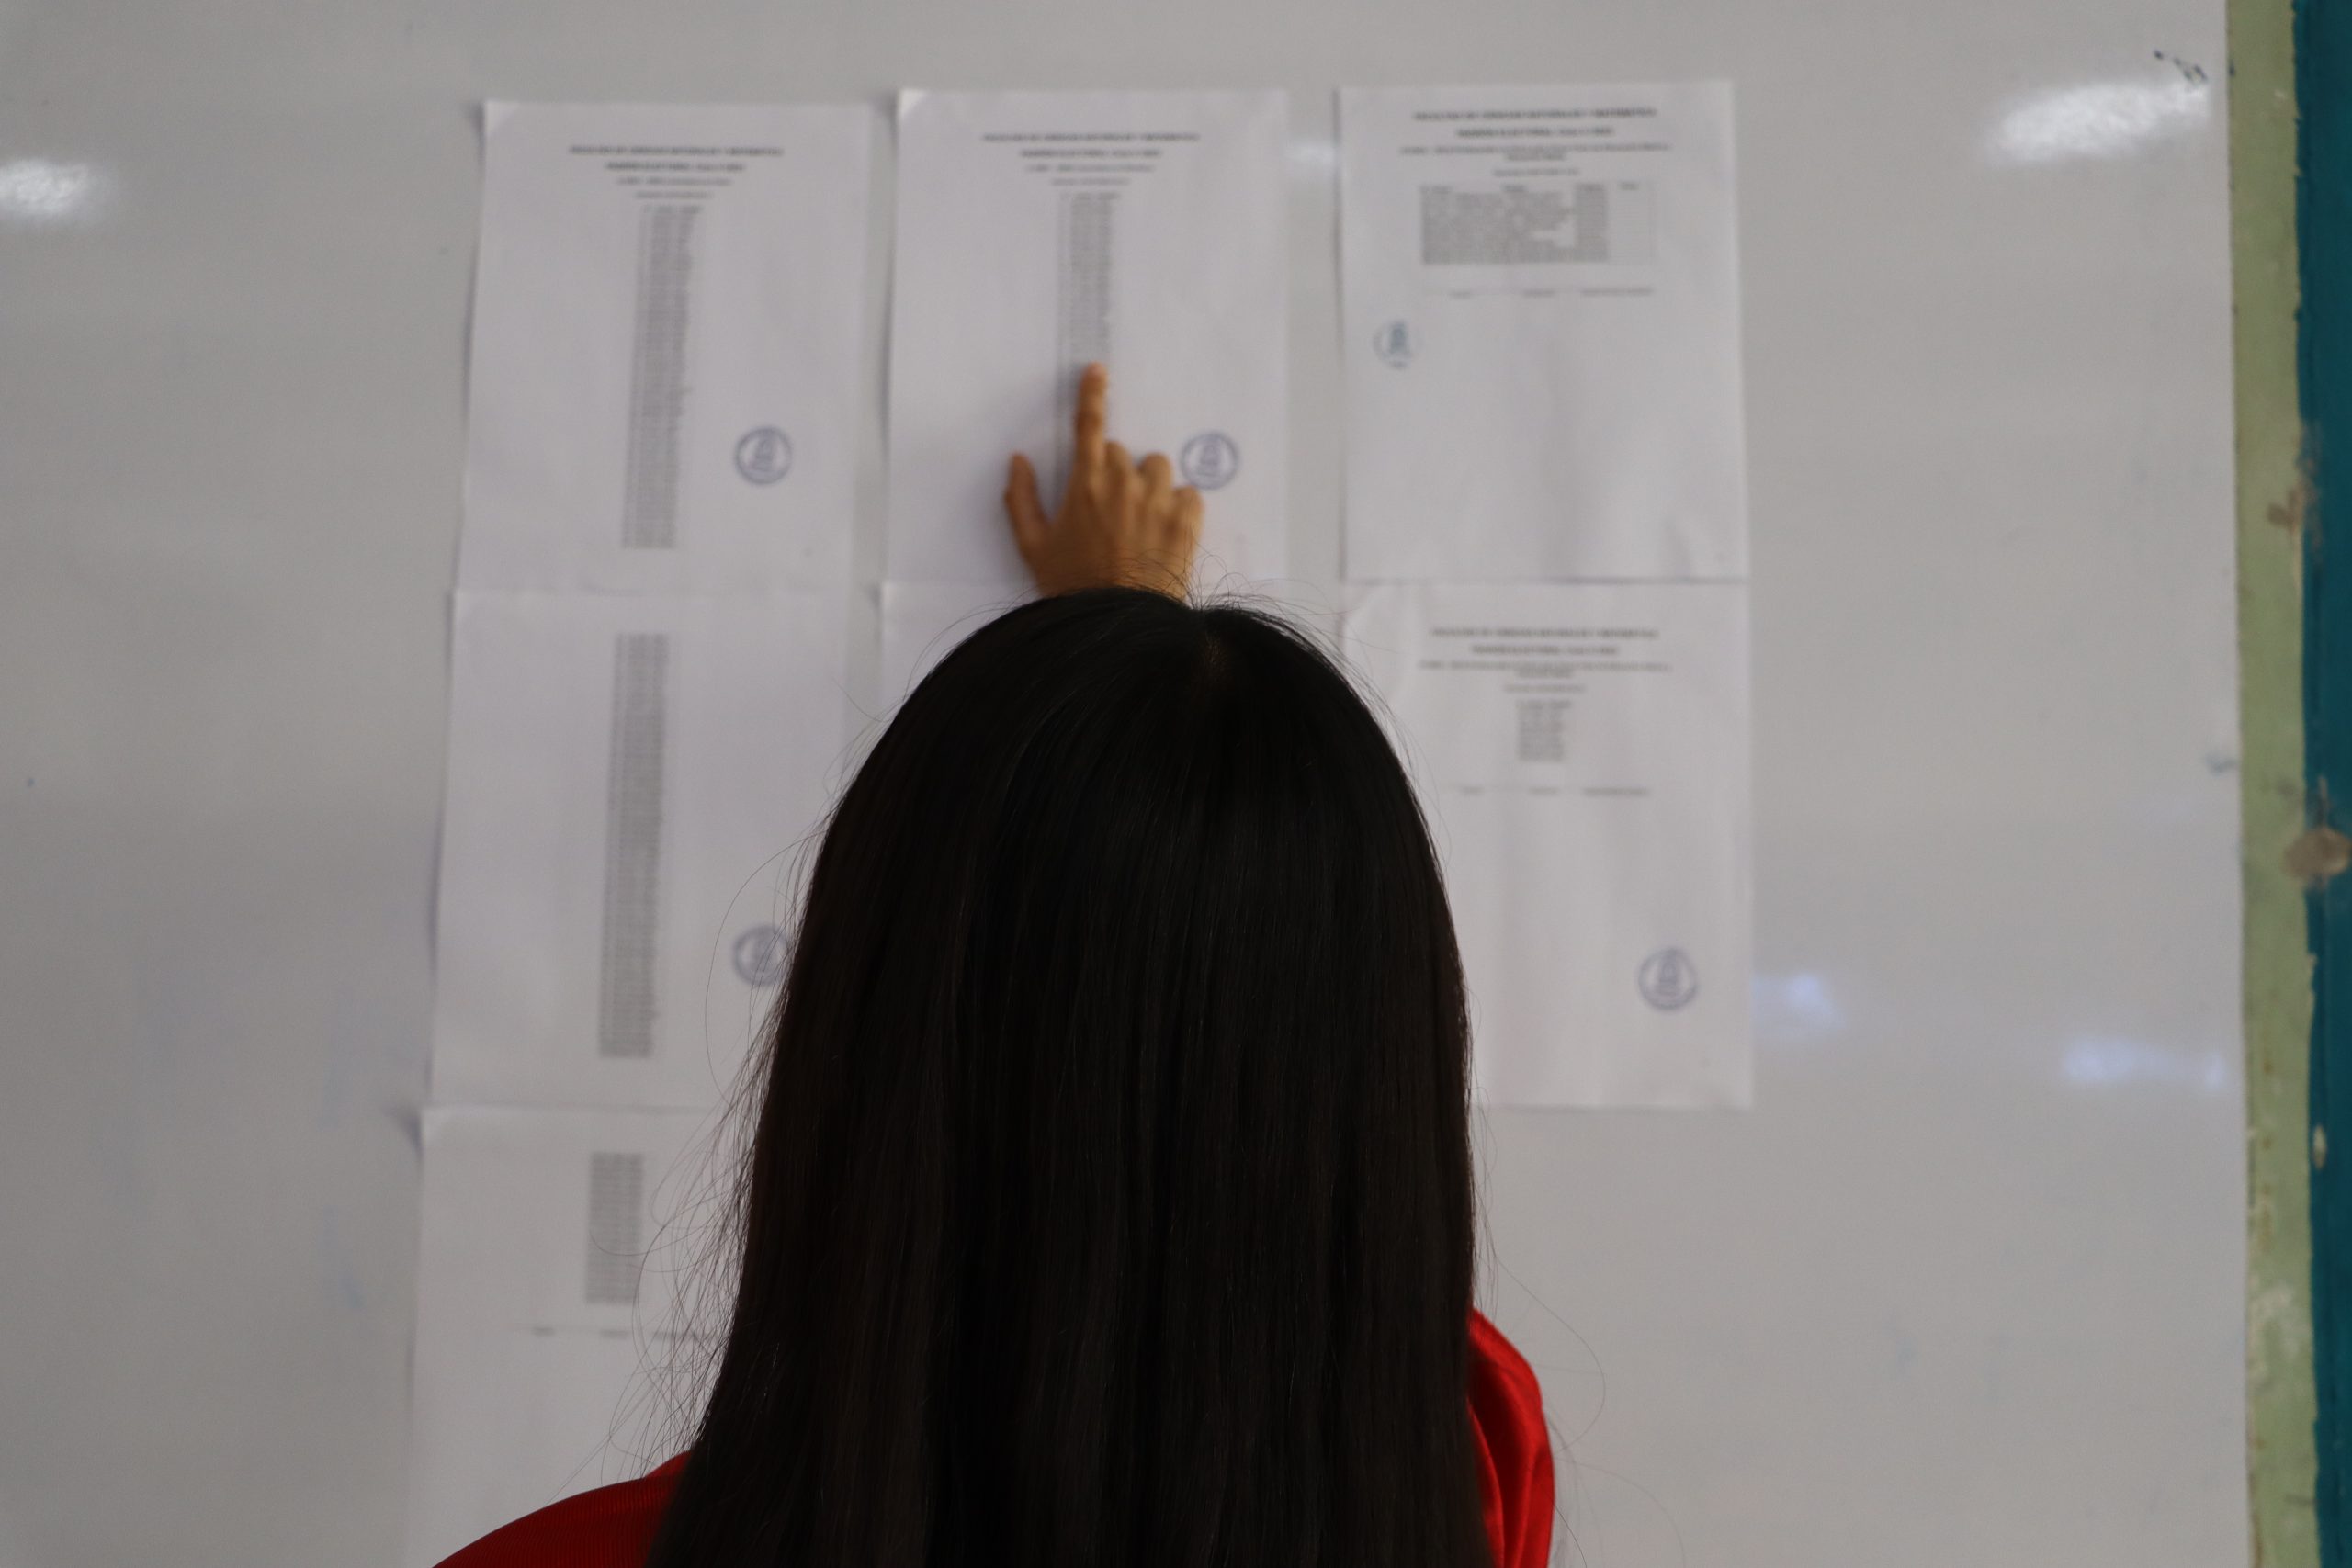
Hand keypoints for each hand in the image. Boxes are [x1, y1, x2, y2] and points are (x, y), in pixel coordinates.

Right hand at [1004, 363, 1203, 596]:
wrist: (1119, 621)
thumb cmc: (1071, 586)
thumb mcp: (1032, 547)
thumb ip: (1020, 499)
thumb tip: (1018, 460)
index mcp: (1085, 483)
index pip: (1089, 424)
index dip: (1092, 393)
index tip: (1098, 370)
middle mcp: (1123, 482)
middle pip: (1122, 452)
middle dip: (1115, 472)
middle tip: (1110, 511)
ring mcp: (1159, 499)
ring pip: (1158, 467)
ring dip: (1150, 484)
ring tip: (1141, 520)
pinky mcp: (1187, 519)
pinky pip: (1189, 493)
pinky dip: (1179, 506)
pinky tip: (1166, 531)